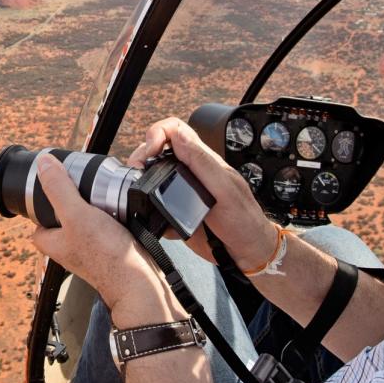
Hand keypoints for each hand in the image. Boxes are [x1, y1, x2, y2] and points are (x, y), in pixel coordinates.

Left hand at [30, 155, 184, 326]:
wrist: (138, 281)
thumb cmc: (105, 256)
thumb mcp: (76, 214)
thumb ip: (58, 189)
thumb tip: (43, 164)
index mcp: (50, 242)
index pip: (38, 213)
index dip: (47, 195)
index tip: (60, 181)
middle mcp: (67, 246)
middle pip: (65, 211)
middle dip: (77, 196)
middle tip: (88, 187)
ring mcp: (88, 248)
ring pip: (87, 216)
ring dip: (98, 204)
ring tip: (107, 198)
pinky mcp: (107, 248)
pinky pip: (105, 224)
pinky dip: (113, 214)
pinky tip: (122, 210)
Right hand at [128, 118, 277, 272]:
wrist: (246, 253)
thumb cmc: (244, 220)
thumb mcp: (224, 189)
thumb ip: (202, 162)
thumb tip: (178, 135)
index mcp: (203, 160)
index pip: (175, 130)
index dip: (158, 133)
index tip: (151, 151)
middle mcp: (190, 171)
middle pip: (158, 150)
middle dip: (142, 155)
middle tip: (138, 171)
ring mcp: (181, 191)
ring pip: (153, 175)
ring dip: (141, 179)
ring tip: (139, 191)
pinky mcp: (175, 211)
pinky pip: (154, 203)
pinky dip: (147, 207)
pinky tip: (151, 215)